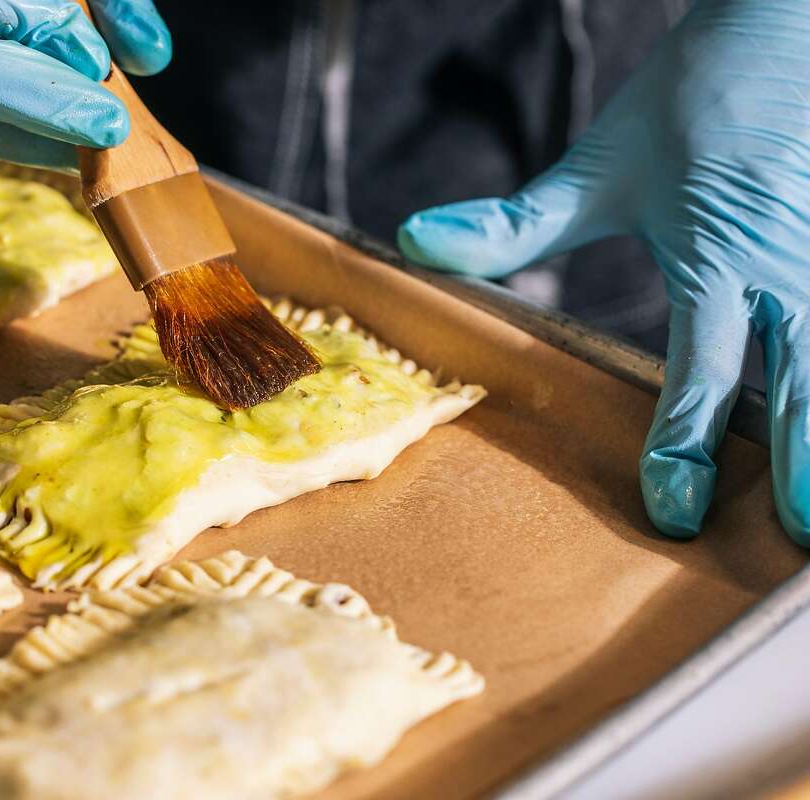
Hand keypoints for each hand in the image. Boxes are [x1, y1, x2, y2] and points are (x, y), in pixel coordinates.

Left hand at [398, 0, 809, 545]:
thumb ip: (519, 224)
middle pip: (806, 383)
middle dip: (807, 463)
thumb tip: (419, 241)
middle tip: (799, 538)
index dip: (685, 444)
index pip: (701, 370)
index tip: (675, 508)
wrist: (787, 22)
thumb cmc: (695, 97)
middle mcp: (788, 267)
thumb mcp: (603, 165)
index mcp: (718, 254)